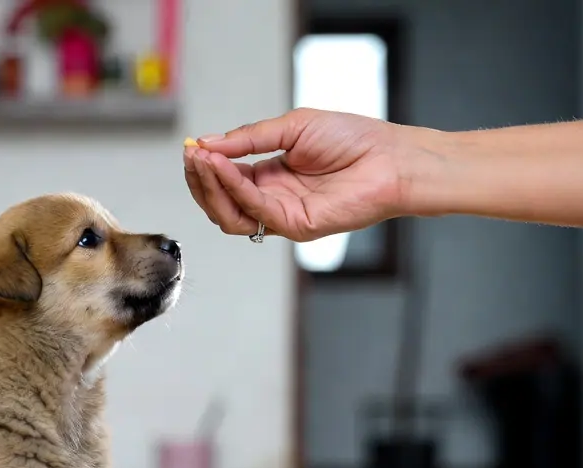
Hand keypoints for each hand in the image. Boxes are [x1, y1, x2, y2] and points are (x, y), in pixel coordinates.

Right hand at [183, 108, 429, 241]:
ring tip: (202, 160)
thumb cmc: (353, 140)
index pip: (225, 180)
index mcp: (270, 177)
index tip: (191, 147)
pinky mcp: (296, 226)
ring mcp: (283, 216)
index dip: (205, 166)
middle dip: (200, 179)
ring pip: (230, 215)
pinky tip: (224, 167)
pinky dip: (234, 189)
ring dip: (210, 188)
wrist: (391, 157)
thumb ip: (248, 138)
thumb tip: (207, 145)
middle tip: (190, 155)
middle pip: (220, 202)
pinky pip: (255, 211)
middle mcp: (273, 200)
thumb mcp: (291, 127)